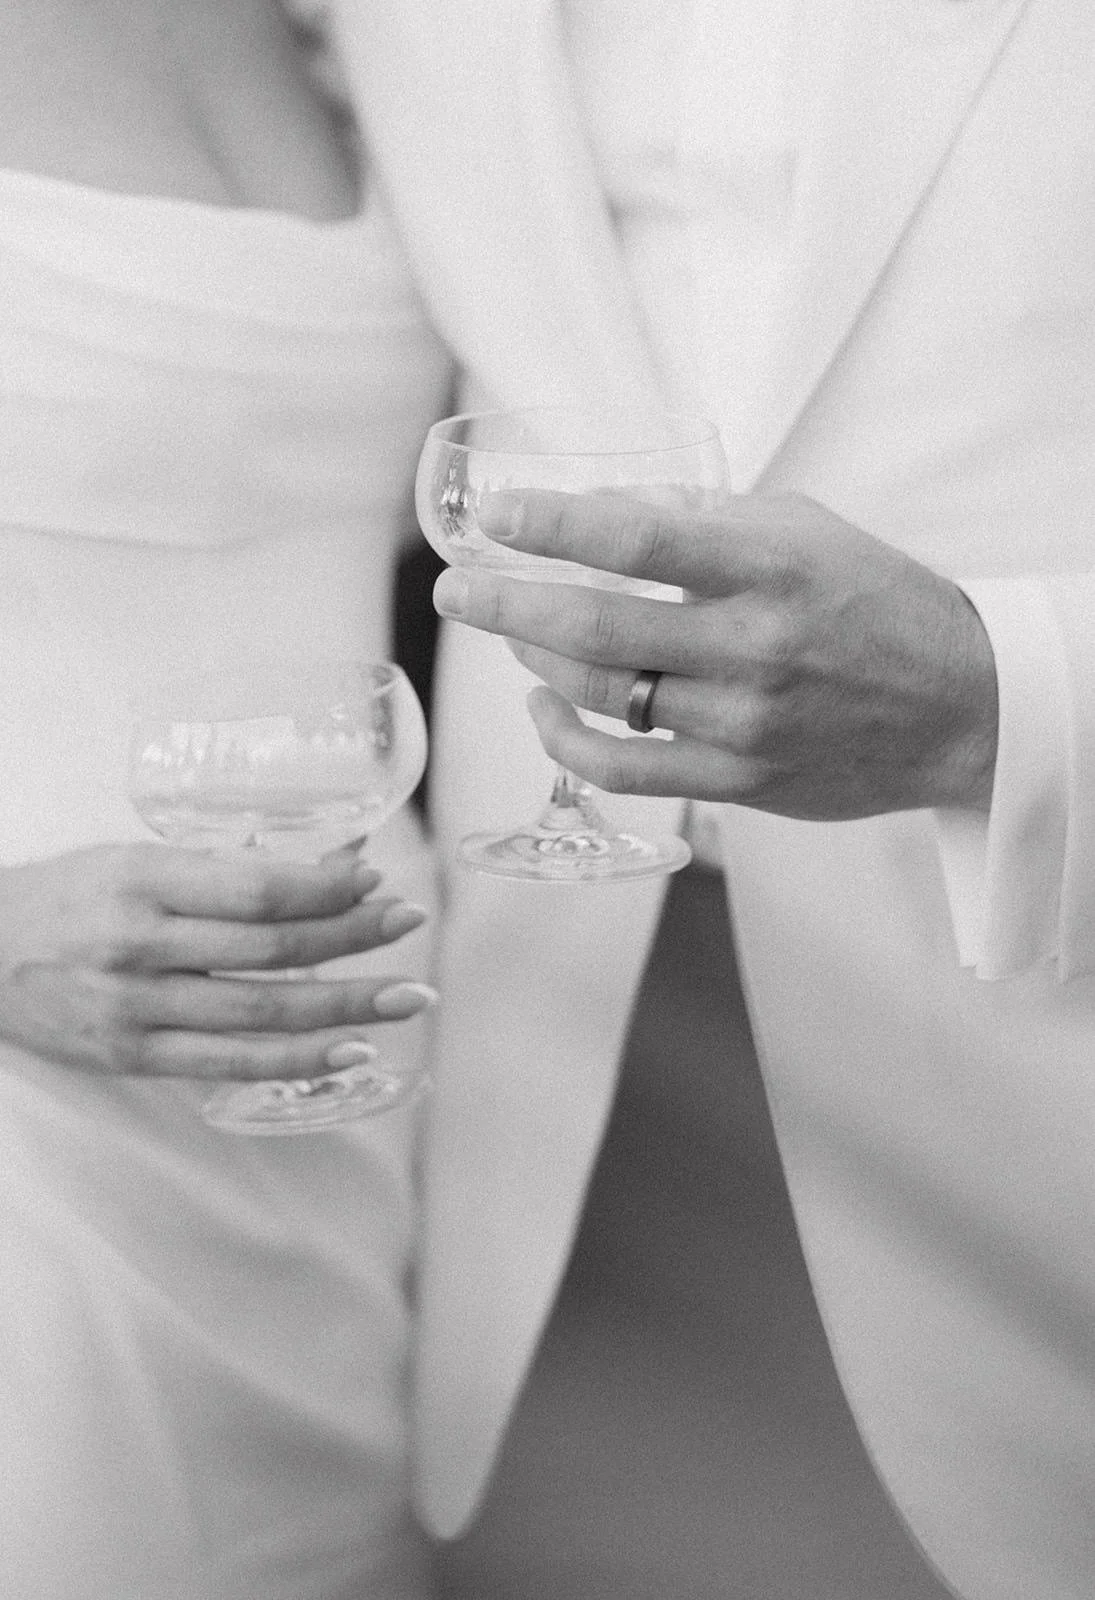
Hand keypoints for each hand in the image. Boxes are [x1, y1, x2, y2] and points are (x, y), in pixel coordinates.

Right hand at [0, 843, 433, 1078]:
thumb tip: (326, 872)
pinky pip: (230, 1063)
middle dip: (354, 936)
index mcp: (143, 879)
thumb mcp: (133, 860)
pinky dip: (297, 1060)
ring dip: (347, 1004)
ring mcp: (135, 1007)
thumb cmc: (67, 898)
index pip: (256, 888)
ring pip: (262, 1011)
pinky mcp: (131, 1056)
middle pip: (271, 946)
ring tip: (408, 995)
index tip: (376, 880)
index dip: (326, 889)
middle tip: (411, 924)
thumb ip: (219, 871)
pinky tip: (351, 1050)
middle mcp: (139, 943)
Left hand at [433, 489, 998, 819]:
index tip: (496, 515)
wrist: (959, 706)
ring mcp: (741, 721)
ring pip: (599, 696)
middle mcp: (750, 646)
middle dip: (505, 603)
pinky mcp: (738, 780)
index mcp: (768, 566)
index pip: (636, 535)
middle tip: (458, 589)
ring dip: (533, 661)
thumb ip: (708, 517)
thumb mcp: (805, 529)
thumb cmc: (877, 604)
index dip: (551, 523)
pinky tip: (545, 709)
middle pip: (594, 626)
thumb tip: (608, 504)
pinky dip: (566, 740)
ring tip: (507, 635)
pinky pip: (623, 768)